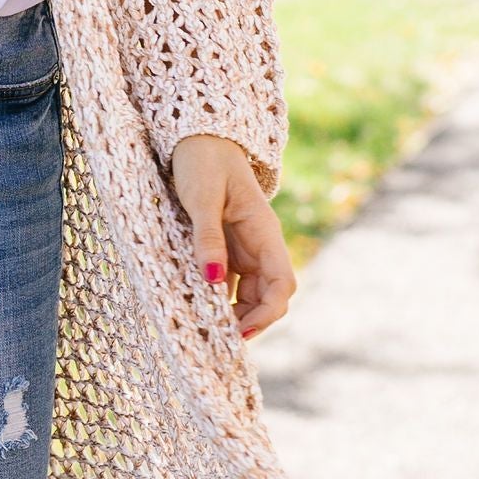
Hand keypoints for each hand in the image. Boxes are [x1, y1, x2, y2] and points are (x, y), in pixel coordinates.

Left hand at [170, 133, 294, 338]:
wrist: (198, 138)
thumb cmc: (204, 161)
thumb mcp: (203, 198)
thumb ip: (208, 237)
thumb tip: (212, 280)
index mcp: (265, 233)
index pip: (282, 284)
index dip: (267, 313)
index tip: (240, 331)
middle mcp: (259, 246)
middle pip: (266, 297)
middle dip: (248, 321)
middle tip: (216, 340)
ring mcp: (243, 249)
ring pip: (247, 294)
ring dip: (232, 314)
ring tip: (205, 331)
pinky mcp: (225, 249)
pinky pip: (227, 283)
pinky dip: (216, 300)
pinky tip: (197, 310)